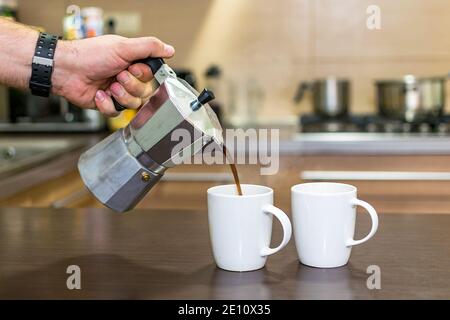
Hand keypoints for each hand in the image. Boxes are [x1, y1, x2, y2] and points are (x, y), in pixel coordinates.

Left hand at [52, 35, 174, 115]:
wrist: (66, 70)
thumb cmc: (89, 55)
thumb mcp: (123, 46)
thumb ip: (149, 47)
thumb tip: (169, 49)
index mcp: (133, 63)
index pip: (152, 76)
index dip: (144, 75)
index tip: (133, 68)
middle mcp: (127, 77)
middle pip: (145, 92)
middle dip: (131, 86)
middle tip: (118, 76)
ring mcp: (118, 92)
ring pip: (134, 104)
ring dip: (121, 95)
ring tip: (109, 86)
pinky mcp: (108, 104)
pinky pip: (117, 112)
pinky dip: (107, 103)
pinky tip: (99, 94)